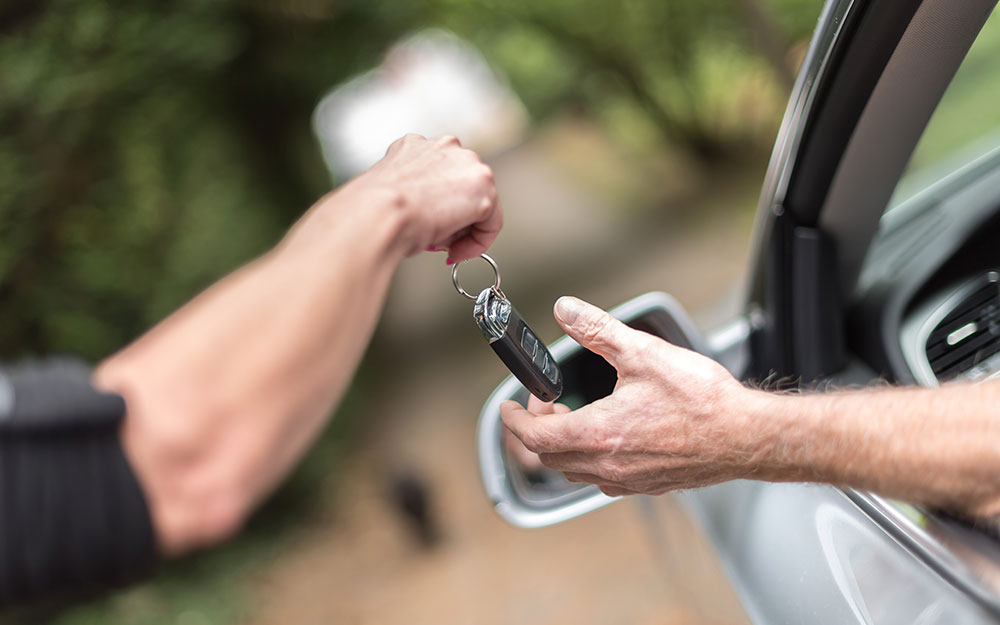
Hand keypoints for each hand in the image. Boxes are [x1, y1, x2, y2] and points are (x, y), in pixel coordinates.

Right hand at [350, 134, 501, 262]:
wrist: (377, 214)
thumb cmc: (372, 211)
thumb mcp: (390, 192)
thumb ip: (413, 194)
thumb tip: (430, 216)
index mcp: (416, 145)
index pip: (440, 177)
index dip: (437, 208)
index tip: (430, 228)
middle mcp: (445, 145)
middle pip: (462, 188)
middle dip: (453, 217)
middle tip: (437, 241)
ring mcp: (466, 163)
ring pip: (478, 202)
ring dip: (462, 228)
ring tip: (439, 242)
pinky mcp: (483, 186)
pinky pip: (491, 222)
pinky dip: (478, 242)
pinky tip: (456, 252)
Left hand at [501, 296, 770, 496]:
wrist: (747, 436)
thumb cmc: (703, 401)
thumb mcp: (642, 352)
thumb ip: (597, 330)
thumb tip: (565, 310)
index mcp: (597, 434)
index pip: (533, 435)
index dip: (513, 420)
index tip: (509, 407)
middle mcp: (607, 466)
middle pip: (548, 456)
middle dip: (538, 428)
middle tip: (547, 402)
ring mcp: (627, 481)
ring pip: (573, 471)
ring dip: (562, 446)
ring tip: (573, 417)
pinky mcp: (647, 485)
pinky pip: (601, 480)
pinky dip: (589, 460)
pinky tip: (606, 438)